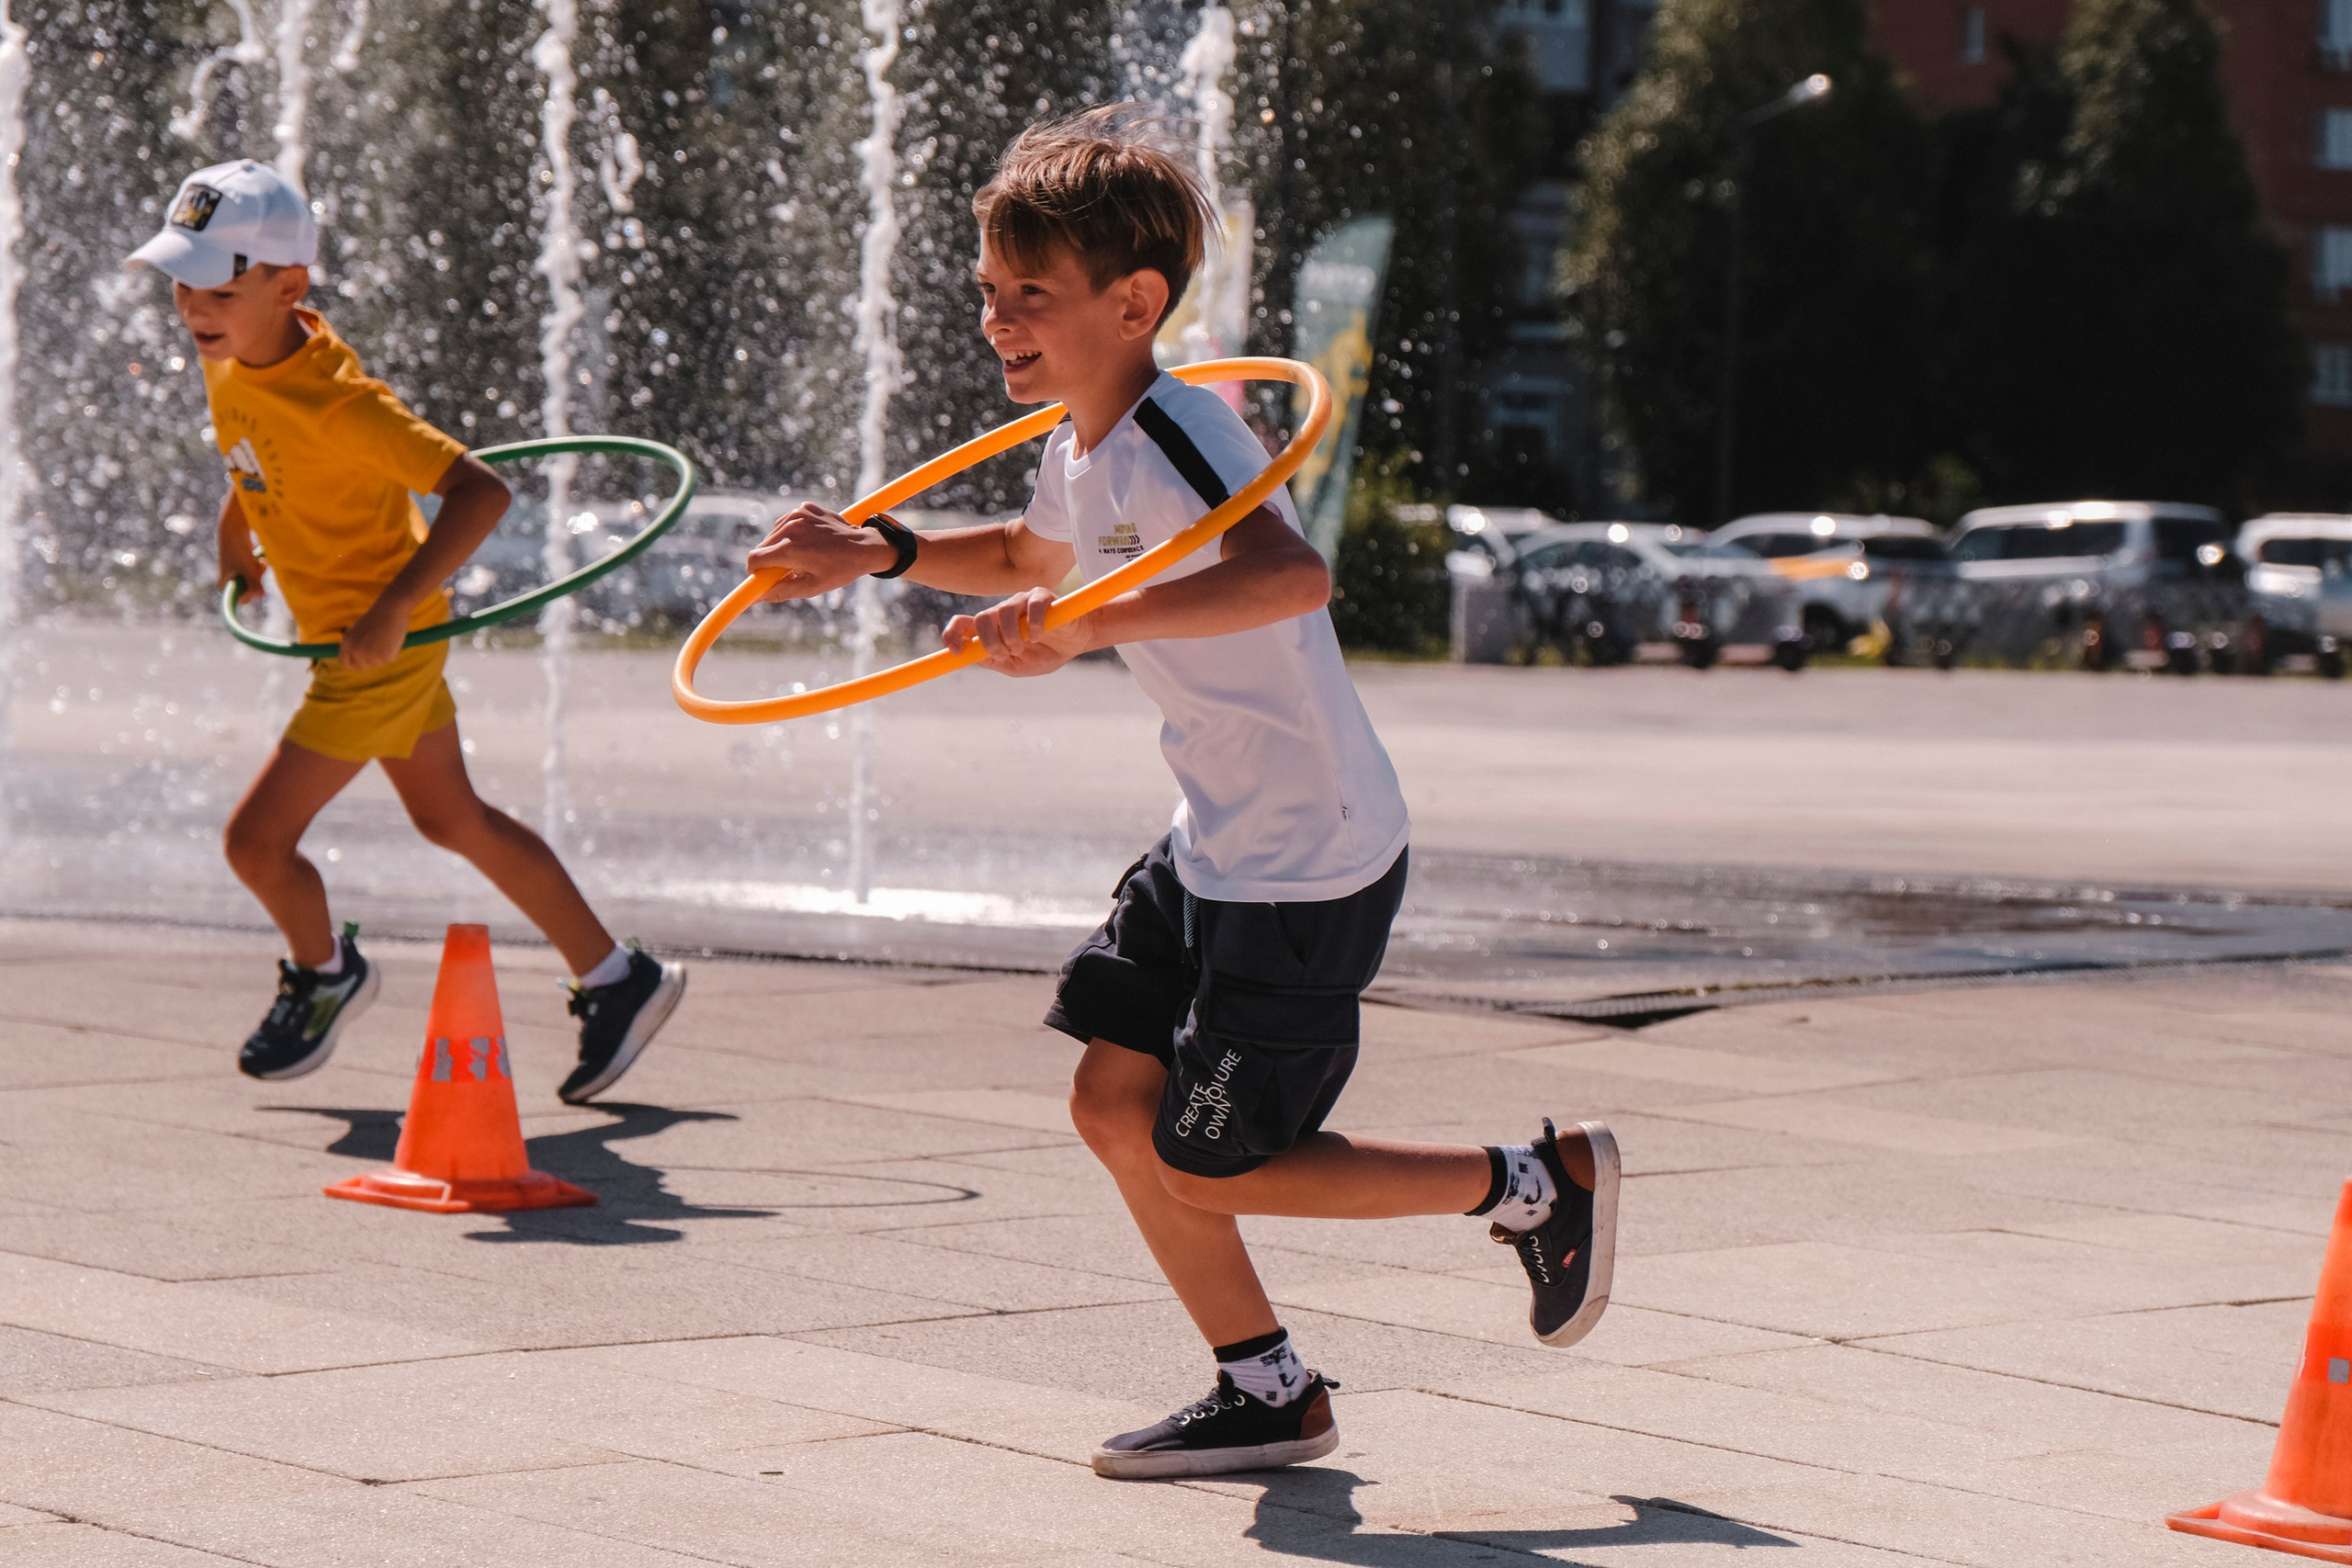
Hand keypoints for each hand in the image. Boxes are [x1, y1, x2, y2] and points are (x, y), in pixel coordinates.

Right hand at [219, 540, 265, 599]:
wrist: (235, 529)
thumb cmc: (238, 550)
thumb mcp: (248, 569)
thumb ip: (254, 585)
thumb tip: (259, 596)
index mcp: (224, 584)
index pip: (240, 599)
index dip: (249, 593)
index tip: (253, 583)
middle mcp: (229, 580)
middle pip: (251, 589)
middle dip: (257, 578)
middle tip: (257, 567)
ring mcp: (237, 573)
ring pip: (255, 579)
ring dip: (259, 571)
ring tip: (257, 561)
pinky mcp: (244, 566)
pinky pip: (257, 571)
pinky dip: (259, 565)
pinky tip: (258, 559)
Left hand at [337, 598, 406, 671]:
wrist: (390, 609)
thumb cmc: (376, 617)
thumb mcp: (357, 630)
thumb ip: (354, 644)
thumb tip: (355, 655)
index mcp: (346, 643)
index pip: (345, 663)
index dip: (354, 663)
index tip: (362, 660)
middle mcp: (355, 651)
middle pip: (361, 667)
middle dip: (369, 660)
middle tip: (378, 647)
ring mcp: (369, 655)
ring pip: (377, 663)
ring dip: (383, 653)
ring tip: (385, 637)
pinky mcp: (384, 656)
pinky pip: (390, 659)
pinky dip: (393, 651)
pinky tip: (392, 639)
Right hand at [747, 504, 895, 601]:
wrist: (864, 546)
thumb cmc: (840, 570)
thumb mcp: (811, 587)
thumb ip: (781, 591)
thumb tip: (757, 597)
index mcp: (790, 549)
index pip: (755, 559)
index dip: (754, 571)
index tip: (760, 577)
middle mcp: (790, 528)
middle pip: (763, 547)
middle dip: (769, 560)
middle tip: (787, 571)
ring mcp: (797, 514)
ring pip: (773, 534)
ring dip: (780, 546)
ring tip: (801, 555)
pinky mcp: (804, 507)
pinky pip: (786, 522)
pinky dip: (790, 532)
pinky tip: (807, 541)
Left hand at [945, 586, 1094, 677]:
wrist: (1076, 642)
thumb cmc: (1046, 653)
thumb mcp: (1016, 665)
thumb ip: (995, 661)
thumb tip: (975, 655)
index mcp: (993, 629)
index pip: (962, 624)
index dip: (952, 635)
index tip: (955, 652)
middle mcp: (1002, 612)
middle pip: (980, 618)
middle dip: (989, 641)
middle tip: (1004, 654)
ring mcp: (1020, 601)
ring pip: (1003, 612)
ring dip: (1011, 636)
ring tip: (1023, 646)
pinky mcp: (1040, 596)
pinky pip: (1030, 606)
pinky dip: (1032, 625)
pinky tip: (1039, 635)